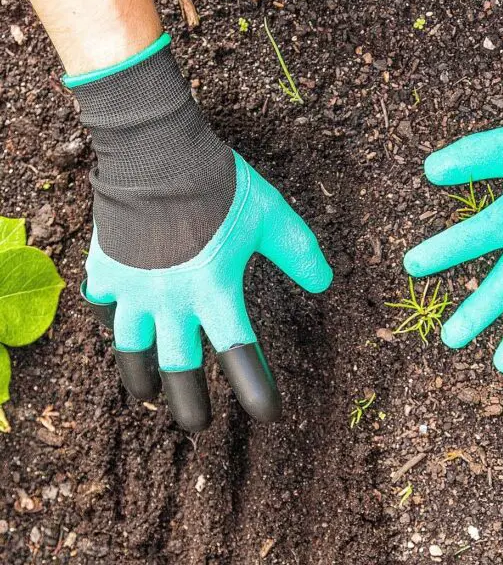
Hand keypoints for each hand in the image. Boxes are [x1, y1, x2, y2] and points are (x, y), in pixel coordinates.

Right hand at [71, 34, 331, 430]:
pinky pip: (103, 304)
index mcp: (214, 289)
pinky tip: (117, 323)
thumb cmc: (219, 182)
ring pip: (130, 349)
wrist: (158, 150)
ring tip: (145, 395)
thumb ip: (299, 253)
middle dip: (189, 404)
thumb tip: (326, 284)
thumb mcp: (271, 216)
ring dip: (140, 376)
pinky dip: (110, 318)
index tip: (269, 416)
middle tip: (198, 426)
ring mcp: (133, 286)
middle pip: (177, 368)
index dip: (255, 388)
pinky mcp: (106, 267)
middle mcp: (171, 298)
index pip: (239, 352)